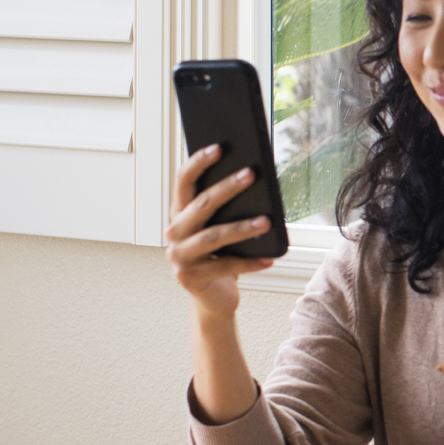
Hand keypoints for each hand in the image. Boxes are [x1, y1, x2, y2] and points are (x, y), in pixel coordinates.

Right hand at [166, 144, 276, 318]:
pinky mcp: (190, 278)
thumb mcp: (221, 228)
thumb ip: (227, 208)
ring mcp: (179, 257)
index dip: (198, 162)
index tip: (219, 147)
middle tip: (251, 174)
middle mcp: (174, 233)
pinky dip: (250, 262)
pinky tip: (269, 258)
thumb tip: (252, 178)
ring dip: (242, 228)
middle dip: (227, 188)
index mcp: (180, 213)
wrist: (214, 296)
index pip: (183, 181)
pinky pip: (226, 266)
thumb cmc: (221, 256)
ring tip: (267, 222)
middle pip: (201, 205)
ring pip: (214, 236)